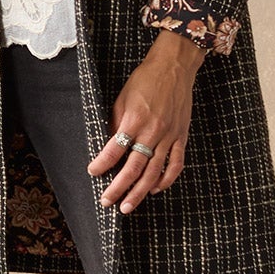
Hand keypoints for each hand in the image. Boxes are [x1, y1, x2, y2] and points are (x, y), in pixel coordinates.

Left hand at [86, 31, 206, 212]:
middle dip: (119, 188)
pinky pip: (175, 164)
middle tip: (107, 201)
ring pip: (154, 172)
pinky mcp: (181, 137)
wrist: (174, 67)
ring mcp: (169, 136)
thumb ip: (116, 123)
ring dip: (139, 192)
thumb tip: (110, 145)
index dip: (102, 163)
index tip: (93, 173)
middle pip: (134, 167)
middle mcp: (152, 131)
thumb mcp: (122, 98)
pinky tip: (155, 189)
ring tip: (128, 206)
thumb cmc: (145, 80)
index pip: (115, 149)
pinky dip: (166, 180)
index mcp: (134, 120)